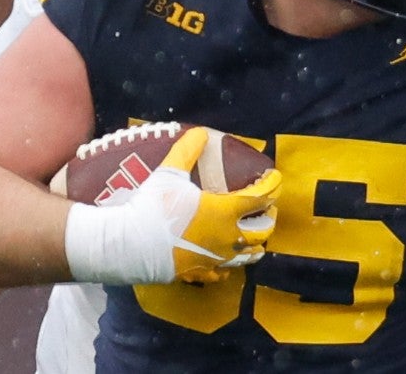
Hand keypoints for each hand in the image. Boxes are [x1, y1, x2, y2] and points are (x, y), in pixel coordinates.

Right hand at [63, 126, 280, 285]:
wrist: (131, 245)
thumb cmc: (154, 207)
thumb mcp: (170, 172)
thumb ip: (188, 149)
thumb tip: (201, 132)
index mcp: (226, 211)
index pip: (261, 198)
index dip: (272, 186)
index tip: (274, 178)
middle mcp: (228, 238)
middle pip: (262, 231)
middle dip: (269, 217)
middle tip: (266, 207)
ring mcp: (217, 259)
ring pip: (249, 256)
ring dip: (255, 244)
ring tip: (254, 236)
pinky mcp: (201, 273)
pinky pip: (225, 272)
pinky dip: (230, 264)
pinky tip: (225, 258)